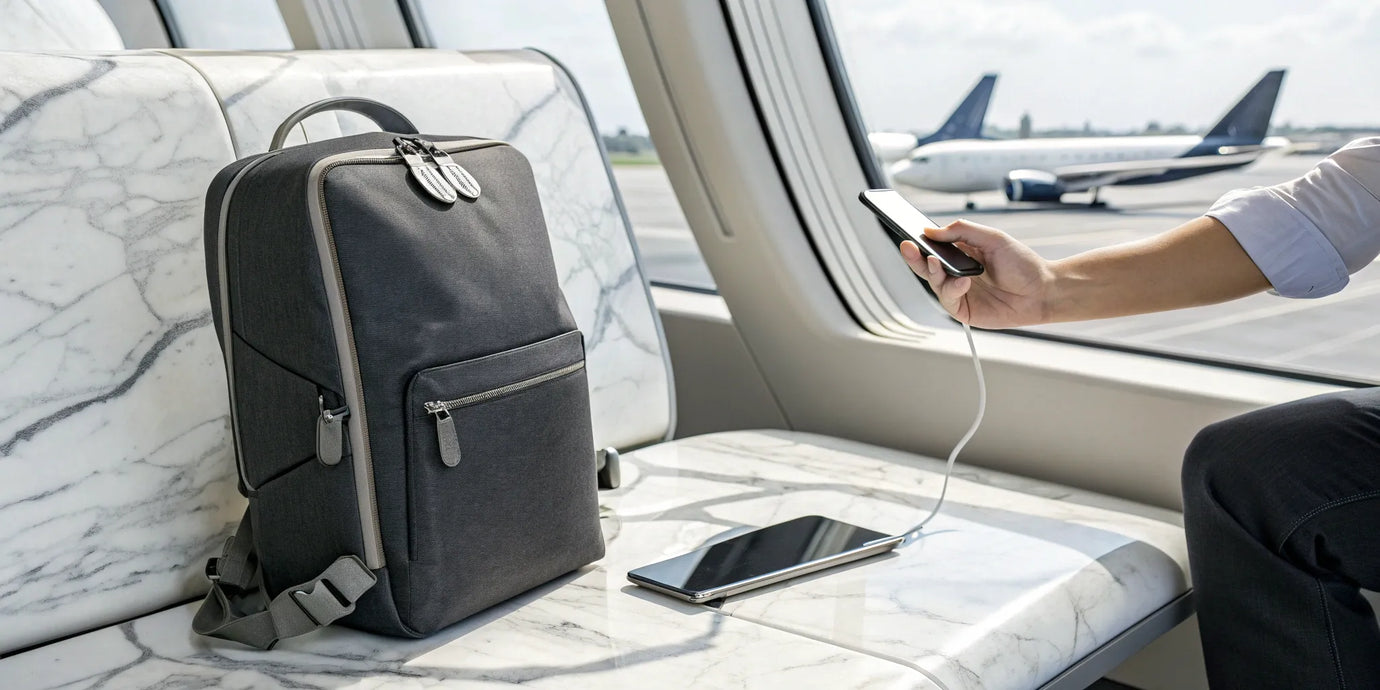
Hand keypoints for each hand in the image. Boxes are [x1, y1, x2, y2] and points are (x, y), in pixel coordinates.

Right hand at [900, 220, 1053, 327]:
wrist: (1043, 291)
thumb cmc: (1022, 265)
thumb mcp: (993, 238)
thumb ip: (962, 232)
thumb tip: (932, 231)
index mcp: (962, 253)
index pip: (934, 247)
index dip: (920, 243)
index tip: (910, 235)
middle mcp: (957, 273)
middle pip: (927, 266)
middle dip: (915, 257)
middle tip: (908, 247)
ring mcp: (959, 292)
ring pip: (934, 283)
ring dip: (933, 273)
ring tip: (935, 263)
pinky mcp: (964, 310)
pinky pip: (948, 300)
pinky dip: (951, 289)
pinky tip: (961, 282)